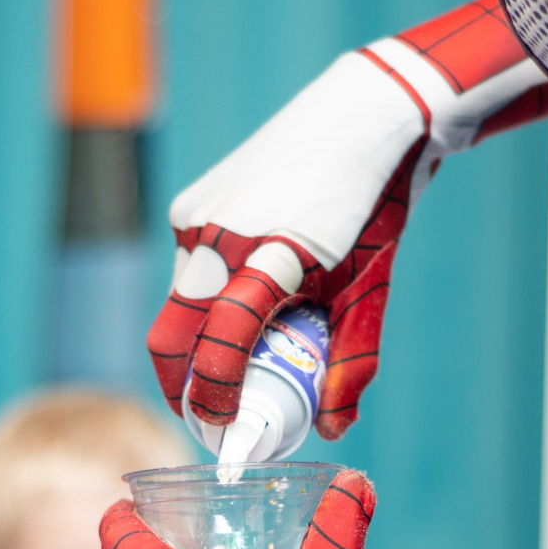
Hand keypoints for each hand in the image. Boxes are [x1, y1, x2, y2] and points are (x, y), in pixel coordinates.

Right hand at [150, 1, 547, 438]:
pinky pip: (187, 266)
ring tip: (242, 351)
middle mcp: (224, 232)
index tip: (223, 431)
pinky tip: (246, 288)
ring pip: (179, 301)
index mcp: (275, 253)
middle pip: (173, 333)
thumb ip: (349, 360)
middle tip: (207, 418)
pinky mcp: (192, 202)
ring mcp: (201, 215)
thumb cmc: (374, 208)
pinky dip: (207, 293)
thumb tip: (329, 428)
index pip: (223, 340)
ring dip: (198, 337)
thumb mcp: (369, 290)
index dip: (215, 397)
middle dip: (181, 385)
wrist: (360, 117)